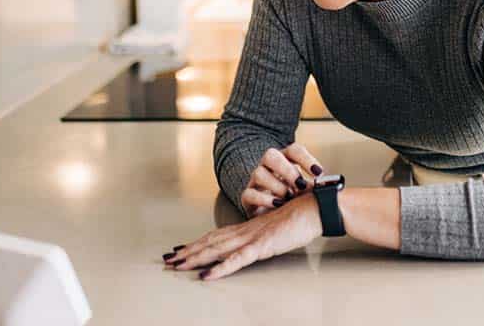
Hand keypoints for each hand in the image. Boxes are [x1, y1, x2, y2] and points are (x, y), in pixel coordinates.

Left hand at [164, 194, 322, 279]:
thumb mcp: (275, 229)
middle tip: (169, 259)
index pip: (216, 235)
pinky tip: (207, 275)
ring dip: (195, 258)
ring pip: (217, 250)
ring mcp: (252, 238)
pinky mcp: (261, 246)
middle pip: (210, 242)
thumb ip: (262, 236)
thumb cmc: (299, 218)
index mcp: (248, 228)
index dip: (197, 243)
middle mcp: (245, 231)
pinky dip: (220, 268)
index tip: (181, 249)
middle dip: (188, 252)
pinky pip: (237, 260)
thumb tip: (255, 244)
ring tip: (178, 265)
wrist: (313, 208)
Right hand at [242, 143, 323, 217]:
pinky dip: (264, 199)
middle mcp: (268, 166)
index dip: (306, 159)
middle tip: (300, 185)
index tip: (318, 173)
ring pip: (259, 173)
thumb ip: (313, 187)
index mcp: (285, 160)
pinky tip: (277, 204)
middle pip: (270, 155)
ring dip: (277, 186)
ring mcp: (256, 180)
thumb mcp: (304, 190)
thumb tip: (327, 188)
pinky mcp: (248, 197)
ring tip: (288, 197)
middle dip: (287, 170)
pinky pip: (249, 193)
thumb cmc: (293, 198)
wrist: (271, 215)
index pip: (293, 150)